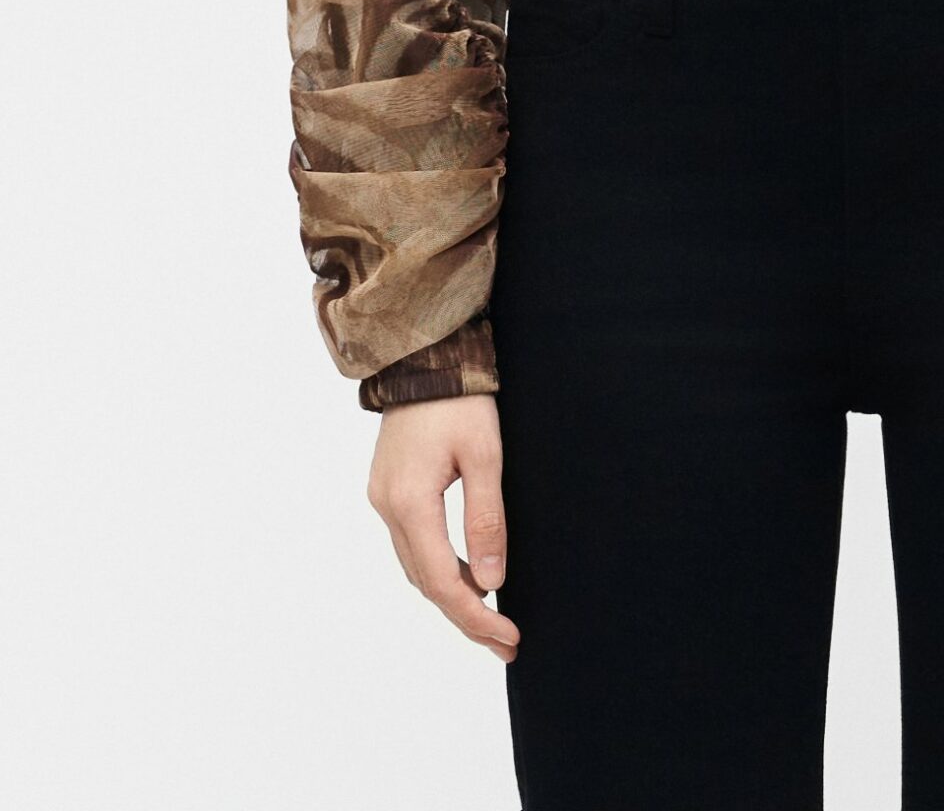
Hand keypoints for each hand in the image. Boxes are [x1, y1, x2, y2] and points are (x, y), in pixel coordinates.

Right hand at [366, 392, 519, 659]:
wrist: (425, 355)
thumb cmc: (459, 399)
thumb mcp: (485, 455)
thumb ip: (486, 519)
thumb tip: (491, 583)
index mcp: (409, 503)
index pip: (444, 581)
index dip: (476, 616)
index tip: (508, 636)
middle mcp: (387, 508)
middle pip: (426, 583)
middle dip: (467, 616)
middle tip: (506, 640)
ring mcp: (383, 499)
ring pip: (417, 567)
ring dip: (453, 593)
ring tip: (493, 614)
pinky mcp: (389, 489)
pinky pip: (413, 544)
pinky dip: (440, 566)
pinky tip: (469, 572)